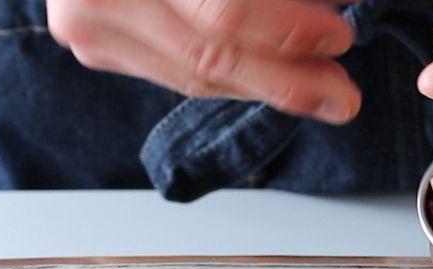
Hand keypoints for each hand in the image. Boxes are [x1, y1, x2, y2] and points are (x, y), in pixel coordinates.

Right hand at [47, 0, 360, 123]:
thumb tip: (338, 2)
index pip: (222, 12)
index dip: (288, 29)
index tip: (340, 35)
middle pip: (209, 56)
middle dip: (286, 79)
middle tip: (342, 96)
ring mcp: (89, 27)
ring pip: (196, 77)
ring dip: (266, 85)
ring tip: (321, 88)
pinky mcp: (96, 46)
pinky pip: (179, 74)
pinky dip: (233, 78)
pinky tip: (273, 74)